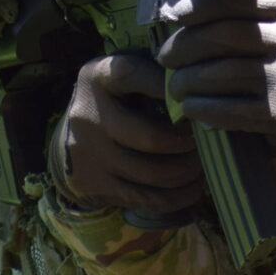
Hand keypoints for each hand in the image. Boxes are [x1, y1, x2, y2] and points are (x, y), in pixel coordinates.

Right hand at [49, 53, 203, 213]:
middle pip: (151, 138)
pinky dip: (178, 196)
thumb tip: (200, 90)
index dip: (167, 87)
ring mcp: (88, 155)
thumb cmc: (117, 98)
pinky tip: (191, 186)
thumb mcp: (127, 76)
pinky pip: (146, 199)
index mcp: (98, 77)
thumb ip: (156, 75)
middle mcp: (88, 116)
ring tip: (200, 163)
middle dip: (188, 143)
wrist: (73, 136)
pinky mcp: (94, 186)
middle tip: (202, 141)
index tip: (193, 99)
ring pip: (153, 174)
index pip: (132, 75)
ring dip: (187, 171)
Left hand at [156, 0, 275, 166]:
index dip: (199, 6)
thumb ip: (240, 14)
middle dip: (186, 47)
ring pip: (224, 73)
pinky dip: (204, 108)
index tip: (173, 15)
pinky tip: (192, 108)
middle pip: (226, 36)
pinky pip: (232, 109)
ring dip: (189, 81)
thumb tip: (178, 9)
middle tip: (166, 58)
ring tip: (176, 86)